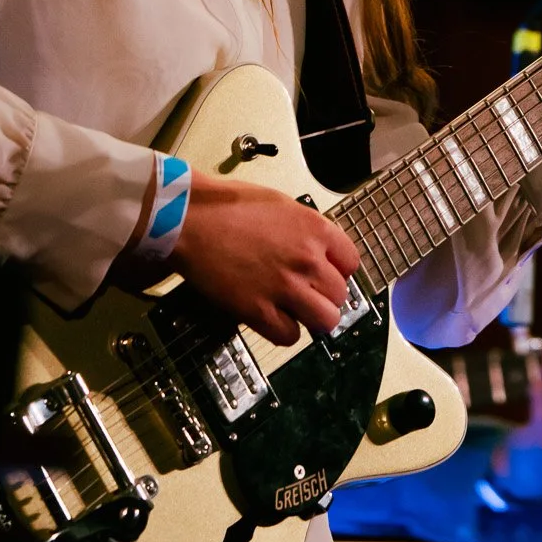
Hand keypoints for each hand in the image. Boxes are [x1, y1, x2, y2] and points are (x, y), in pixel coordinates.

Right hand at [131, 170, 360, 346]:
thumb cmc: (228, 206)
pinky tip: (273, 318)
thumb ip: (304, 230)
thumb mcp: (280, 205)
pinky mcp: (259, 311)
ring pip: (325, 321)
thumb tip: (316, 249)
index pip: (351, 262)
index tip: (326, 273)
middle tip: (306, 292)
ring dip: (312, 318)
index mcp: (315, 229)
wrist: (191, 219)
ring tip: (295, 310)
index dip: (338, 270)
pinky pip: (290, 336)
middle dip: (325, 295)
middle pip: (339, 295)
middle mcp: (307, 260)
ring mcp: (285, 287)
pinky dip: (284, 331)